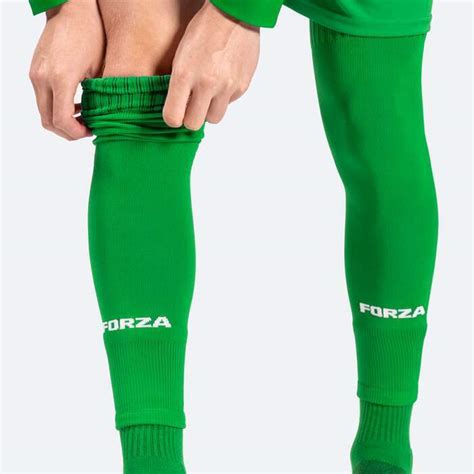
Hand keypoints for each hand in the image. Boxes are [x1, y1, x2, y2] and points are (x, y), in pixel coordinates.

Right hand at [29, 0, 104, 139]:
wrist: (70, 8)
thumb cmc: (90, 34)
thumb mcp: (100, 69)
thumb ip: (97, 97)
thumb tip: (101, 120)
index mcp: (61, 79)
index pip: (62, 121)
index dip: (76, 133)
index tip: (91, 132)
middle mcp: (42, 78)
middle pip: (48, 122)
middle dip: (68, 132)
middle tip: (88, 130)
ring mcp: (35, 75)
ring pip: (44, 112)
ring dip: (62, 121)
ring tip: (84, 119)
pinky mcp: (35, 71)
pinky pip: (43, 99)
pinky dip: (57, 108)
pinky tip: (77, 105)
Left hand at [163, 0, 259, 129]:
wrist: (234, 14)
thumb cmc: (204, 30)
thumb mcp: (181, 55)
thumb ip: (179, 84)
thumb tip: (178, 108)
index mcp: (184, 74)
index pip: (173, 117)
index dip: (172, 118)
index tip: (174, 113)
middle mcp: (206, 84)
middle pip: (194, 124)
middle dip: (191, 117)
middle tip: (191, 107)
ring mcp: (226, 87)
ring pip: (214, 118)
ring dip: (209, 110)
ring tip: (209, 93)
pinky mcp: (242, 86)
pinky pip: (229, 103)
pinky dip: (224, 97)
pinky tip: (223, 78)